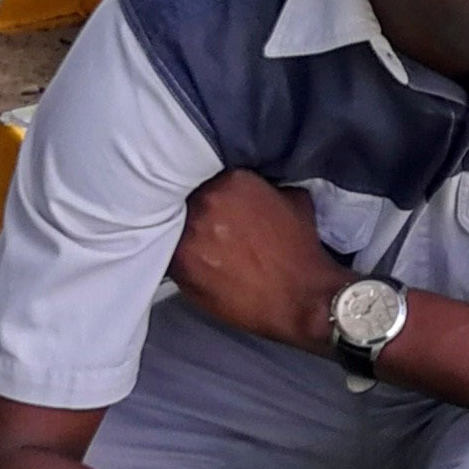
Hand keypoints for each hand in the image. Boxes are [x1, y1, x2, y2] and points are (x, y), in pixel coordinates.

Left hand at [169, 171, 354, 351]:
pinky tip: (195, 263)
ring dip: (183, 232)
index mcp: (231, 180)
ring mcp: (189, 235)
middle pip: (185, 197)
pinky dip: (179, 258)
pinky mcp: (180, 267)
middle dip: (194, 208)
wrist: (301, 298)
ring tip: (200, 244)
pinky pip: (168, 255)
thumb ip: (265, 185)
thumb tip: (251, 188)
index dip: (208, 187)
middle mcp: (205, 202)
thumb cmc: (300, 252)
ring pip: (171, 224)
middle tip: (206, 223)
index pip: (204, 171)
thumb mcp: (294, 199)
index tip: (214, 199)